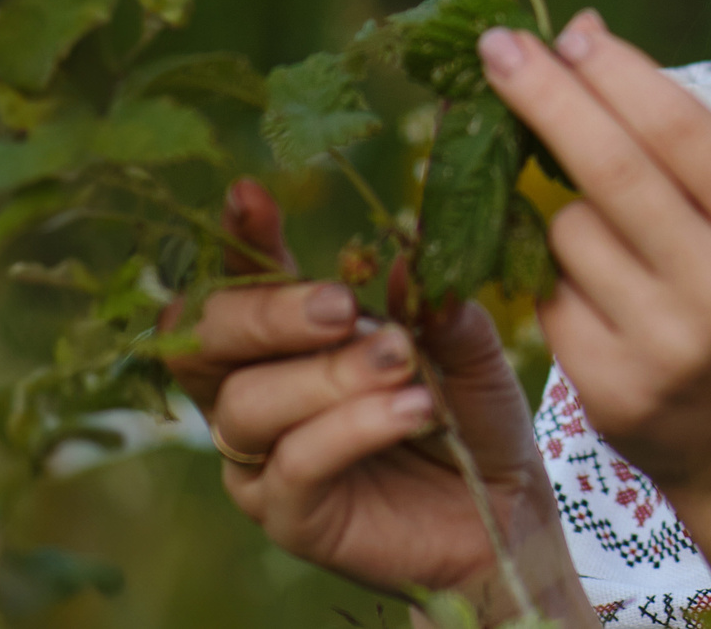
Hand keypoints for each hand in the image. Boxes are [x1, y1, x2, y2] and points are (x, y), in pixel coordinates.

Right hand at [164, 179, 591, 626]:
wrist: (503, 507)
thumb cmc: (470, 414)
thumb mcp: (464, 345)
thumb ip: (431, 307)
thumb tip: (405, 261)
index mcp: (289, 337)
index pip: (240, 280)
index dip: (238, 240)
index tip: (248, 194)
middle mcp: (258, 392)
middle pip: (207, 342)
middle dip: (267, 313)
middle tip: (340, 306)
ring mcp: (263, 458)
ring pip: (247, 404)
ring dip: (326, 376)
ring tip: (401, 363)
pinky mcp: (290, 515)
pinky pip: (294, 465)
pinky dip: (351, 429)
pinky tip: (411, 411)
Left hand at [479, 12, 710, 628]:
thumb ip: (683, 139)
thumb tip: (585, 35)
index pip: (680, 130)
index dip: (614, 74)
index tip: (567, 32)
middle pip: (611, 169)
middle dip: (546, 96)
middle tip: (498, 46)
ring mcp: (665, 346)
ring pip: (568, 231)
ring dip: (564, 211)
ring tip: (610, 237)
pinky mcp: (610, 390)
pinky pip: (550, 294)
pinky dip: (560, 279)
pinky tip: (599, 295)